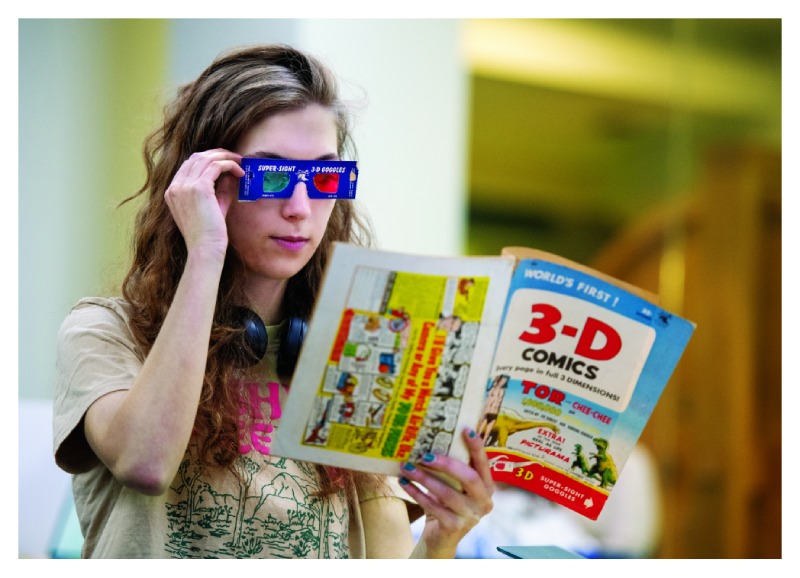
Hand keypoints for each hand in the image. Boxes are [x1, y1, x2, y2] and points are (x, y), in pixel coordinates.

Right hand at [164, 149, 243, 256]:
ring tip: (240, 162)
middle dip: (217, 154)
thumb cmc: (210, 234)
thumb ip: (218, 190)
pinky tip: (240, 172)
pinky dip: (229, 165)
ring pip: (206, 158)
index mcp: (172, 192)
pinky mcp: (199, 187)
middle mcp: (175, 187)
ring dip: (225, 157)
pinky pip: (216, 166)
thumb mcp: (212, 207)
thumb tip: (229, 174)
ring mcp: (185, 186)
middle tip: (234, 158)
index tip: (224, 162)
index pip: (188, 165)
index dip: (207, 159)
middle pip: (196, 157)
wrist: (205, 249)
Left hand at [399, 428, 494, 557]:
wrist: (441, 536)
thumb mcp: (455, 485)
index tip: (465, 429)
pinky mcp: (454, 527)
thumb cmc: (448, 502)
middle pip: (469, 478)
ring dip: (424, 478)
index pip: (484, 464)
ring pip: (447, 493)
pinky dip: (417, 493)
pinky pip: (433, 507)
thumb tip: (431, 438)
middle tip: (425, 454)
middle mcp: (484, 502)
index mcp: (487, 487)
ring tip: (407, 466)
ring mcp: (471, 516)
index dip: (477, 447)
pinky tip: (405, 483)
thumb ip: (453, 468)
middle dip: (446, 464)